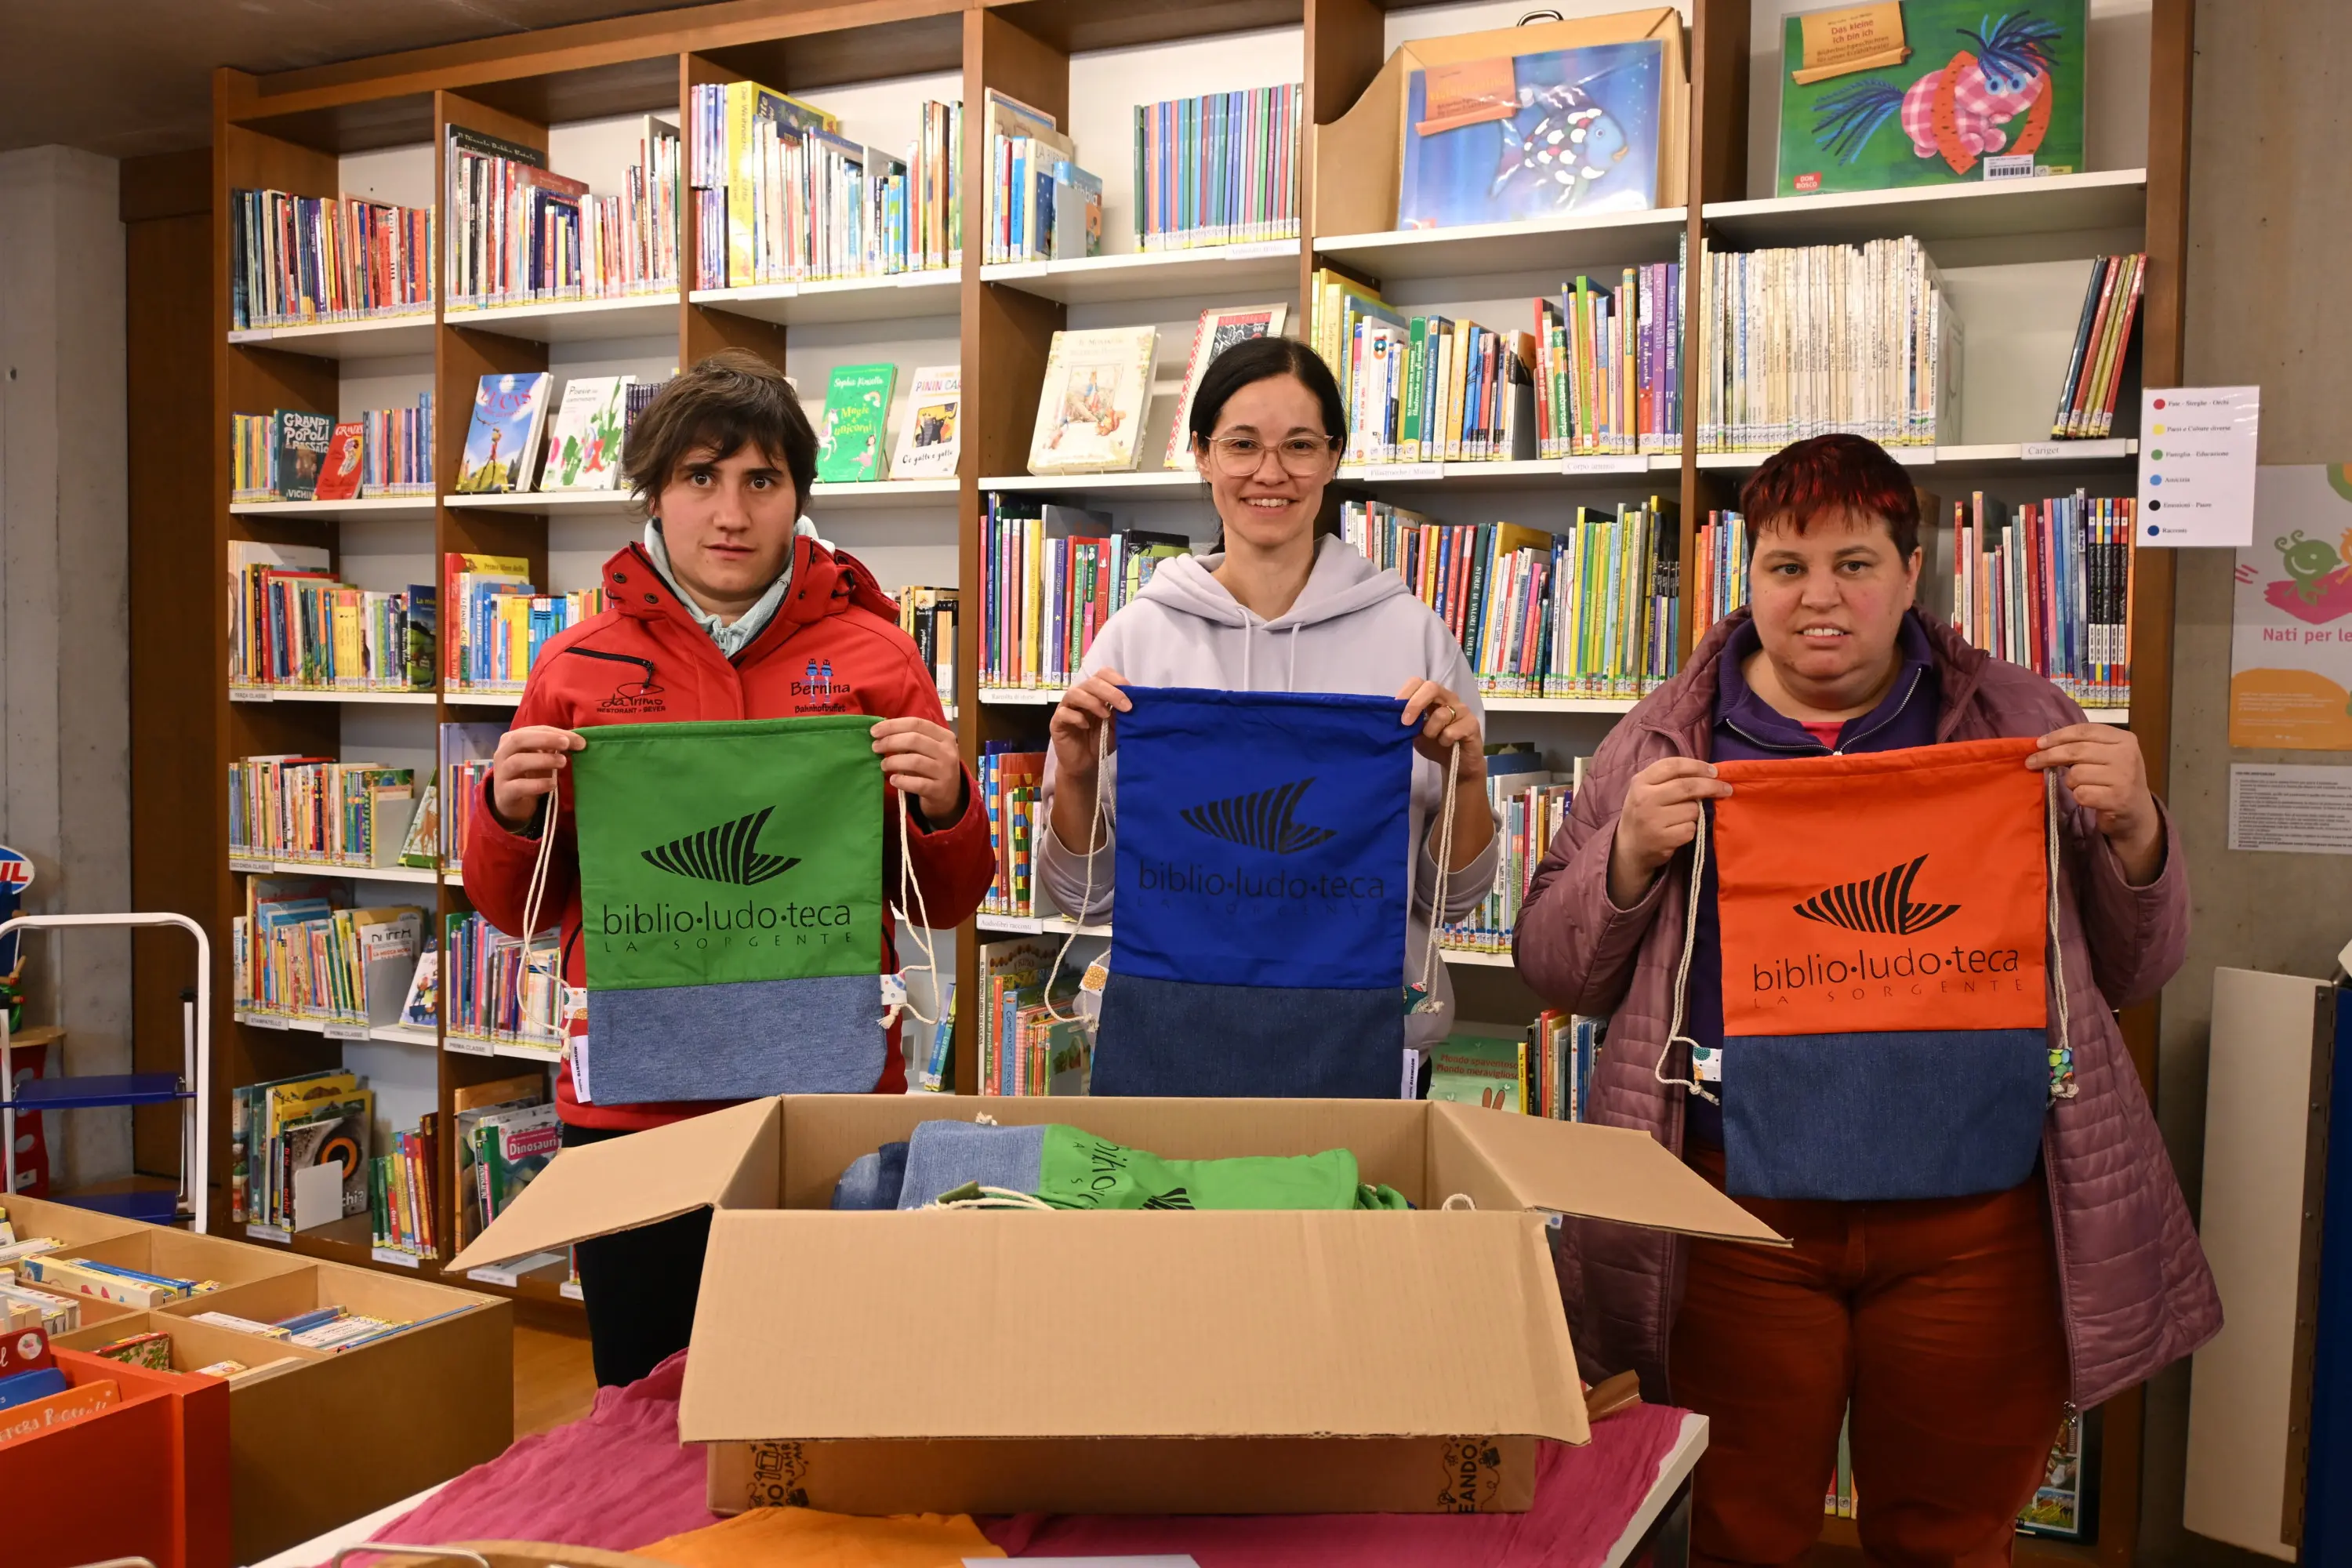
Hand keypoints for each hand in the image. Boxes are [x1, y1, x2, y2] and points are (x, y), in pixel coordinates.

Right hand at [490, 726, 584, 829]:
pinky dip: (537, 784)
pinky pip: (519, 786)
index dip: (556, 733)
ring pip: (517, 761)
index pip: (534, 730)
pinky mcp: (505, 793)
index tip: (579, 740)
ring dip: (543, 760)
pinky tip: (552, 784)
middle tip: (566, 744)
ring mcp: (502, 773)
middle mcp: (503, 753)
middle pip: (519, 740)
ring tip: (563, 762)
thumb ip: (554, 747)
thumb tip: (579, 742)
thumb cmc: (528, 774)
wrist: (511, 801)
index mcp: (512, 740)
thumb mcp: (540, 757)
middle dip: (545, 739)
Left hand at [871, 717, 965, 824]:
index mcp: (945, 736)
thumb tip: (880, 731)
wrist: (950, 794)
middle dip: (890, 742)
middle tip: (875, 747)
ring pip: (915, 761)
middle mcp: (948, 752)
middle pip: (914, 740)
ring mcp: (945, 771)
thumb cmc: (933, 766)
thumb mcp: (929, 748)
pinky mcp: (939, 790)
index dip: (893, 725)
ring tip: (883, 765)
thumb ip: (910, 738)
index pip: (917, 724)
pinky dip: (901, 781)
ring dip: (893, 761)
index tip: (874, 731)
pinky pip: (917, 783)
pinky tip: (893, 780)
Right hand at [1050, 670, 1131, 790]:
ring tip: (1105, 715)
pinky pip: (1063, 713)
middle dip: (1111, 692)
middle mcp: (1080, 696)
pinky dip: (1076, 717)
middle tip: (1125, 707)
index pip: (1102, 674)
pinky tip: (1085, 726)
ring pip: (1074, 692)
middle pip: (1091, 682)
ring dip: (1093, 702)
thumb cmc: (1100, 741)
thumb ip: (1121, 712)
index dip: (1117, 680)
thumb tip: (1132, 700)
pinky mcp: (1056, 722)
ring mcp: (1066, 707)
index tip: (1131, 695)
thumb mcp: (1117, 726)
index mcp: (1095, 693)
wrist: (1085, 764)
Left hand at [1397, 680, 1485, 778]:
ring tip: (1433, 738)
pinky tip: (1447, 744)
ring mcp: (1462, 710)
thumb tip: (1393, 716)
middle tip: (1405, 722)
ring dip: (1430, 731)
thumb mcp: (1416, 733)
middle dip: (1415, 704)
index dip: (1406, 692)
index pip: (1418, 682)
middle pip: (1432, 687)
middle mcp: (1449, 698)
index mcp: (1433, 697)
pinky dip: (1444, 740)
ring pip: (1441, 714)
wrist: (1458, 764)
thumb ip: (1408, 722)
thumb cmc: (1436, 745)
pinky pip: (1451, 731)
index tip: (1394, 708)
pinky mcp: (1472, 724)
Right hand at [1608, 757, 1731, 907]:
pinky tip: (1679, 831)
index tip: (1714, 771)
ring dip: (1696, 812)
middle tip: (1726, 788)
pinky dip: (1691, 829)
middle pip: (1687, 786)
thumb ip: (1668, 779)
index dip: (1697, 766)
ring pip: (1692, 809)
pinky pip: (1691, 828)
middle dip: (1712, 786)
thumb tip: (1707, 773)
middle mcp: (1645, 799)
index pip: (1672, 765)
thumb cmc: (1643, 814)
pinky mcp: (1664, 838)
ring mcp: (1654, 820)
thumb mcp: (1646, 790)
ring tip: (1683, 817)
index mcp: (1640, 782)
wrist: (1629, 848)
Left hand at [2027, 724, 2161, 883]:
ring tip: (2082, 785)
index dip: (2057, 736)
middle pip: (2076, 751)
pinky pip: (2081, 793)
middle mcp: (2126, 755)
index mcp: (2124, 739)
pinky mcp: (2117, 798)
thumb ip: (2084, 746)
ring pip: (2076, 774)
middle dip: (2049, 756)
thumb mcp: (2106, 756)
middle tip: (2031, 762)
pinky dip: (2078, 796)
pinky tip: (2090, 797)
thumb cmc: (2115, 779)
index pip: (2084, 731)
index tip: (2038, 743)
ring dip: (2070, 782)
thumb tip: (2043, 744)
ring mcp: (2123, 777)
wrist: (2136, 812)